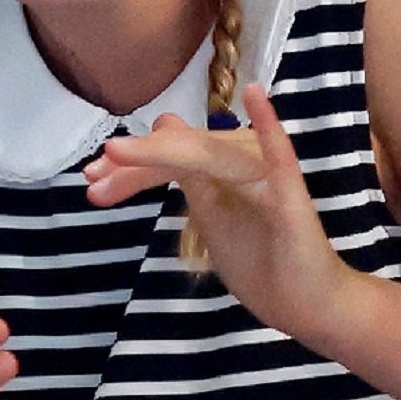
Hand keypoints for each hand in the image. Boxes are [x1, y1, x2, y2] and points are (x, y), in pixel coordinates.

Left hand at [84, 83, 351, 343]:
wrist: (309, 305)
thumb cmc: (263, 264)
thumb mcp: (212, 220)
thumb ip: (189, 180)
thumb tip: (162, 127)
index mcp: (221, 171)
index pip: (169, 159)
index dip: (130, 169)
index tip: (91, 182)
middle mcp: (242, 164)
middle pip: (182, 153)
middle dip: (134, 165)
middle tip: (92, 178)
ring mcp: (265, 178)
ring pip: (210, 155)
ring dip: (165, 149)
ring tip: (121, 149)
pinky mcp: (289, 197)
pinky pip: (279, 157)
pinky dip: (269, 124)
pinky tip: (255, 94)